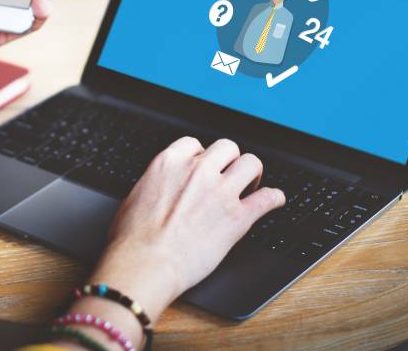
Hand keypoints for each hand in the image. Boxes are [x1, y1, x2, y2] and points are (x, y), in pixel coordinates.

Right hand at [88, 137, 284, 322]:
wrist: (145, 263)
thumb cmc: (133, 238)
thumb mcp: (135, 196)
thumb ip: (156, 184)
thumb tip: (160, 188)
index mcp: (170, 163)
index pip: (195, 144)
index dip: (201, 156)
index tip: (203, 167)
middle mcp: (198, 171)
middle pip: (227, 147)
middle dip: (229, 160)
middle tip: (228, 176)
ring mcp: (220, 192)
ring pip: (251, 163)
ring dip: (252, 173)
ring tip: (250, 185)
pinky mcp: (238, 217)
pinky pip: (268, 198)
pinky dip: (275, 198)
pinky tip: (274, 200)